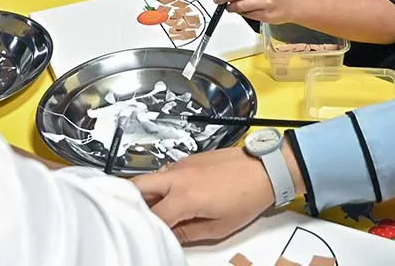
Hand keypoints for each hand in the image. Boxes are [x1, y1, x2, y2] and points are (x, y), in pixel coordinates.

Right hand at [134, 147, 274, 243]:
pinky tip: (172, 197)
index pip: (152, 216)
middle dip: (130, 202)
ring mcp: (181, 165)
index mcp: (184, 197)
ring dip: (145, 193)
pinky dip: (161, 185)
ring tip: (154, 210)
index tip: (148, 235)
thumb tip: (170, 235)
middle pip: (136, 186)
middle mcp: (177, 177)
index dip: (148, 229)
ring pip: (149, 177)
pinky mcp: (188, 159)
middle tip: (134, 218)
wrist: (265, 169)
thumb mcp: (219, 227)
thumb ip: (188, 232)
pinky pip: (165, 172)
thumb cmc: (247, 198)